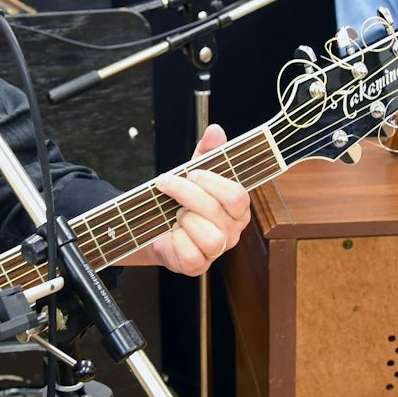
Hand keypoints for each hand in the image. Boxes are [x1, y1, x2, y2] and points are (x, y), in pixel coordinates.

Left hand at [126, 123, 251, 275]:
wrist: (159, 227)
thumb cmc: (184, 200)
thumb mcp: (195, 172)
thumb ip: (207, 152)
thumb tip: (216, 130)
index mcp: (238, 208)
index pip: (237, 196)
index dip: (213, 183)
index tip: (191, 173)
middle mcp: (233, 230)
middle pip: (216, 212)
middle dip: (186, 194)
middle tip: (168, 184)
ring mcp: (217, 250)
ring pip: (209, 237)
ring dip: (185, 220)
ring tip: (175, 214)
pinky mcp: (198, 266)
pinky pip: (192, 255)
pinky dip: (177, 241)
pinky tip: (172, 233)